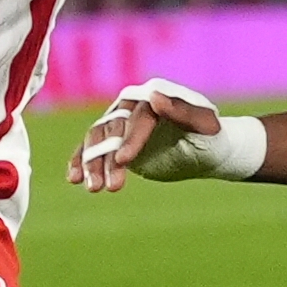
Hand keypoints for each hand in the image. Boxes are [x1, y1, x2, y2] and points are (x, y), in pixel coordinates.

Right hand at [69, 77, 253, 191]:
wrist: (207, 151)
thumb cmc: (211, 137)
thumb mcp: (205, 126)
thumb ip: (182, 111)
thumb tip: (155, 97)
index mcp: (154, 97)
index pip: (137, 119)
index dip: (130, 139)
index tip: (124, 161)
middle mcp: (132, 107)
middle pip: (111, 130)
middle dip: (105, 158)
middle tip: (104, 187)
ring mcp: (121, 125)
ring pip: (98, 141)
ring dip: (92, 164)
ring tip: (93, 188)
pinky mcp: (115, 143)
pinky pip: (93, 150)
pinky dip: (81, 162)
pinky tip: (74, 178)